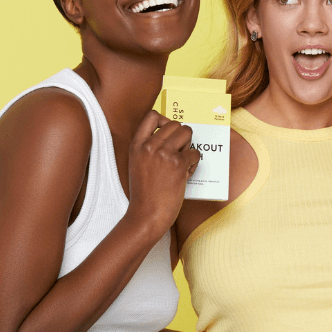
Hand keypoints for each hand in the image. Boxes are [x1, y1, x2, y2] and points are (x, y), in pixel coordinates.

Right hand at [127, 111, 200, 233]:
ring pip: (187, 133)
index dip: (164, 120)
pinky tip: (185, 174)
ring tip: (182, 161)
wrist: (146, 215)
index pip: (152, 116)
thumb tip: (171, 135)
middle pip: (175, 124)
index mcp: (137, 145)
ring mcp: (164, 154)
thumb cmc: (144, 193)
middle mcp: (150, 146)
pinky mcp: (178, 164)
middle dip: (181, 137)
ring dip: (189, 146)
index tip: (168, 133)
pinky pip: (195, 153)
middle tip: (178, 153)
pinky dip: (194, 163)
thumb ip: (149, 148)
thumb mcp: (137, 164)